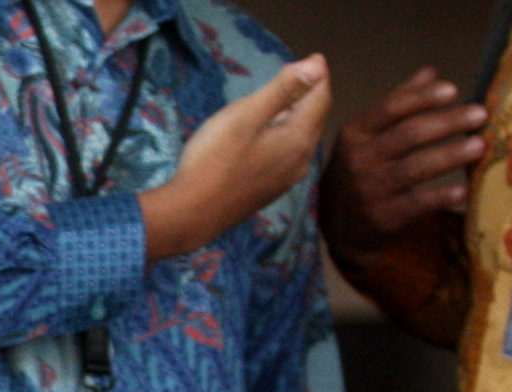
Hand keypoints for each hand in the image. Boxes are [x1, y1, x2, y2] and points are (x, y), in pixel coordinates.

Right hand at [143, 55, 331, 260]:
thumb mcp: (246, 115)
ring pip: (300, 138)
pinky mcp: (269, 191)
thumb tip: (316, 65)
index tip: (310, 57)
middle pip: (314, 118)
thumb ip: (283, 89)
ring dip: (295, 116)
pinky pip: (287, 155)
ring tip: (280, 101)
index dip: (316, 74)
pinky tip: (265, 136)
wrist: (190, 215)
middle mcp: (301, 160)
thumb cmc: (214, 160)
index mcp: (299, 138)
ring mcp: (286, 179)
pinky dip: (283, 136)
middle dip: (309, 94)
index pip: (321, 97)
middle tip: (297, 75)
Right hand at [325, 69, 488, 260]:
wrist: (338, 225)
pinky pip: (415, 205)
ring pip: (414, 168)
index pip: (392, 108)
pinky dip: (440, 197)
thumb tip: (430, 72)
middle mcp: (360, 160)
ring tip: (480, 145)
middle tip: (481, 114)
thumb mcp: (368, 135)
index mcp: (357, 133)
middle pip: (409, 135)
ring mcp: (370, 190)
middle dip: (447, 122)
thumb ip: (398, 105)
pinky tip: (463, 190)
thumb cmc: (361, 170)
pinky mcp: (381, 219)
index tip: (454, 90)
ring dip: (449, 155)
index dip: (423, 98)